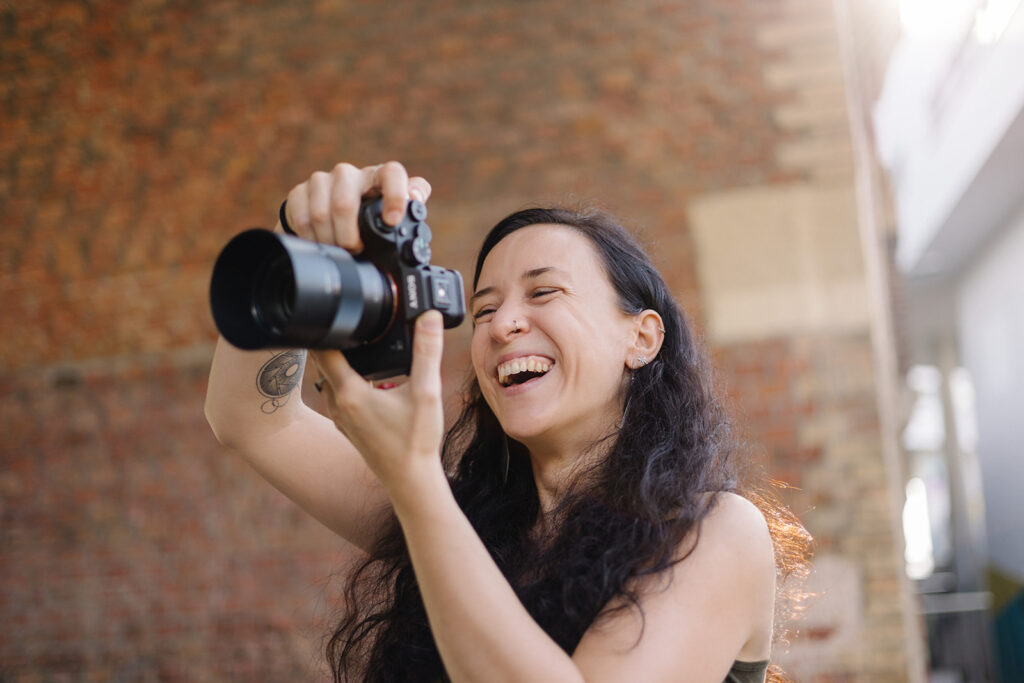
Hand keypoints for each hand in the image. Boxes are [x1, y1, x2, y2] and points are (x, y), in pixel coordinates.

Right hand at [280, 161, 432, 249]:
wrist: (332, 217)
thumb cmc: (370, 218)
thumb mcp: (395, 215)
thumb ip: (412, 208)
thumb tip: (417, 198)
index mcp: (378, 177)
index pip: (391, 173)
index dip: (394, 195)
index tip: (392, 221)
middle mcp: (350, 174)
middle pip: (344, 202)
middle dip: (349, 236)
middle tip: (356, 250)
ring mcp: (322, 180)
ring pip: (321, 213)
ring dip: (330, 240)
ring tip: (339, 251)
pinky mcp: (300, 191)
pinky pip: (302, 217)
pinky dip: (311, 238)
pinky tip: (321, 244)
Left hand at [309, 310, 445, 496]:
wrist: (410, 482)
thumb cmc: (415, 442)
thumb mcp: (426, 392)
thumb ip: (427, 351)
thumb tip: (428, 316)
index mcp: (350, 392)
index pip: (323, 348)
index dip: (328, 326)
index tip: (339, 311)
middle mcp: (337, 403)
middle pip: (323, 360)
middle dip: (334, 339)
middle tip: (352, 321)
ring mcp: (339, 415)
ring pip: (328, 377)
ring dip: (339, 359)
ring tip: (359, 342)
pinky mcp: (347, 424)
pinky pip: (337, 392)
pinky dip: (345, 378)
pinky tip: (366, 374)